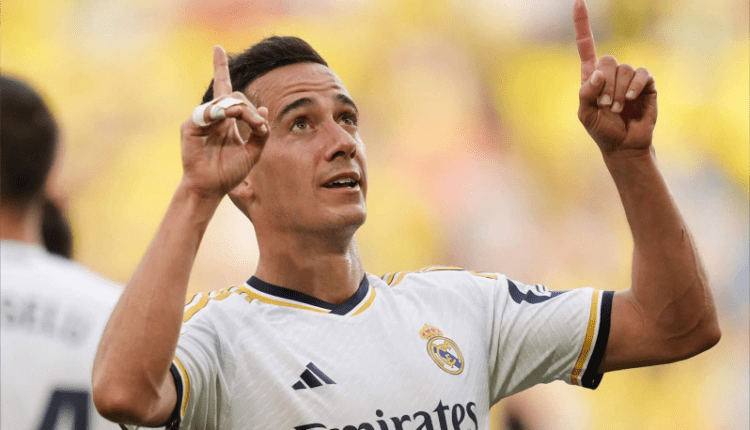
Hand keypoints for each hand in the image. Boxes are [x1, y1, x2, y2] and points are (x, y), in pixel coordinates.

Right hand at [179, 46, 268, 199]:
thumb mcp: (254, 150)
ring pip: (225, 101)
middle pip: (233, 95)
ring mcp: (200, 119)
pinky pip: (210, 112)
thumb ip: (260, 131)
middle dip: (249, 108)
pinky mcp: (191, 126)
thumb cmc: (230, 171)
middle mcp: (212, 116)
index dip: (220, 67)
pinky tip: (232, 122)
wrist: (212, 187)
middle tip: (258, 126)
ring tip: (252, 127)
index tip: (217, 48)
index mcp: (225, 119)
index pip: (223, 88)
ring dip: (243, 111)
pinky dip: (226, 114)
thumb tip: (262, 110)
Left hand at [575, 0, 657, 155]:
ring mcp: (629, 77)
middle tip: (606, 106)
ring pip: (624, 69)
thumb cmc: (601, 130)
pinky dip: (634, 86)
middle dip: (604, 85)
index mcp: (591, 76)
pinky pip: (641, 74)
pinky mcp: (646, 84)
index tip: (578, 1)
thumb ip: (586, 93)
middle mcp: (611, 73)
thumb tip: (598, 73)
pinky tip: (630, 99)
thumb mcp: (585, 114)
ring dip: (618, 92)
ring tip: (617, 109)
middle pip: (607, 60)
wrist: (623, 145)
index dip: (582, 24)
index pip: (586, 45)